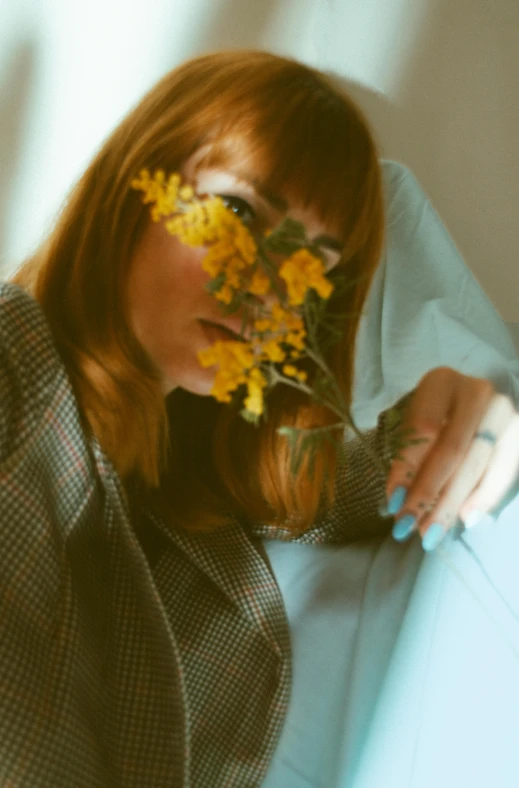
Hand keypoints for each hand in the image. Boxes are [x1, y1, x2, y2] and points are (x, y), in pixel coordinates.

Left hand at [384, 367, 518, 550]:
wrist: (469, 400)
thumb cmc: (433, 415)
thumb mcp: (413, 425)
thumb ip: (407, 455)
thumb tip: (398, 502)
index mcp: (441, 382)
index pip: (423, 428)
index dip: (408, 467)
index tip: (392, 503)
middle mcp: (476, 392)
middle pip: (452, 450)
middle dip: (428, 493)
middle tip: (408, 527)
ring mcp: (503, 412)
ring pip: (477, 464)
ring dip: (451, 503)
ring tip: (431, 531)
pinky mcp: (518, 432)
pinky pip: (504, 470)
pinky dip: (484, 497)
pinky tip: (465, 518)